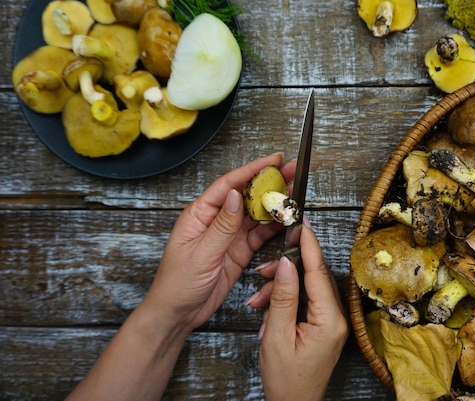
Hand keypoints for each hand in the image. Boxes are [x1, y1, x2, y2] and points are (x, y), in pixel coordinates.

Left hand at [144, 153, 295, 331]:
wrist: (178, 313)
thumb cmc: (177, 283)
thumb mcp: (201, 253)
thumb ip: (222, 225)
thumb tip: (235, 195)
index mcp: (199, 214)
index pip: (228, 185)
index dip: (252, 171)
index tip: (273, 161)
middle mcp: (215, 220)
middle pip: (246, 195)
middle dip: (269, 182)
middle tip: (292, 170)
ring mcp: (228, 235)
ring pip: (256, 214)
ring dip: (274, 203)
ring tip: (295, 192)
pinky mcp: (238, 251)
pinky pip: (259, 234)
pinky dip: (273, 227)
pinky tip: (286, 219)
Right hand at [250, 221, 348, 400]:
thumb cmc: (286, 380)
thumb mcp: (277, 336)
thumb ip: (283, 298)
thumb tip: (288, 265)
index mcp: (330, 319)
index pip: (318, 272)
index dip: (308, 245)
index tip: (301, 223)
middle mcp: (336, 317)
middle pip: (312, 277)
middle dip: (286, 270)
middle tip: (264, 268)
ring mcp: (331, 321)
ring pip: (305, 288)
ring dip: (280, 289)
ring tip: (257, 300)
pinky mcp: (323, 325)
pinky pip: (305, 301)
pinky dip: (285, 301)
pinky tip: (266, 309)